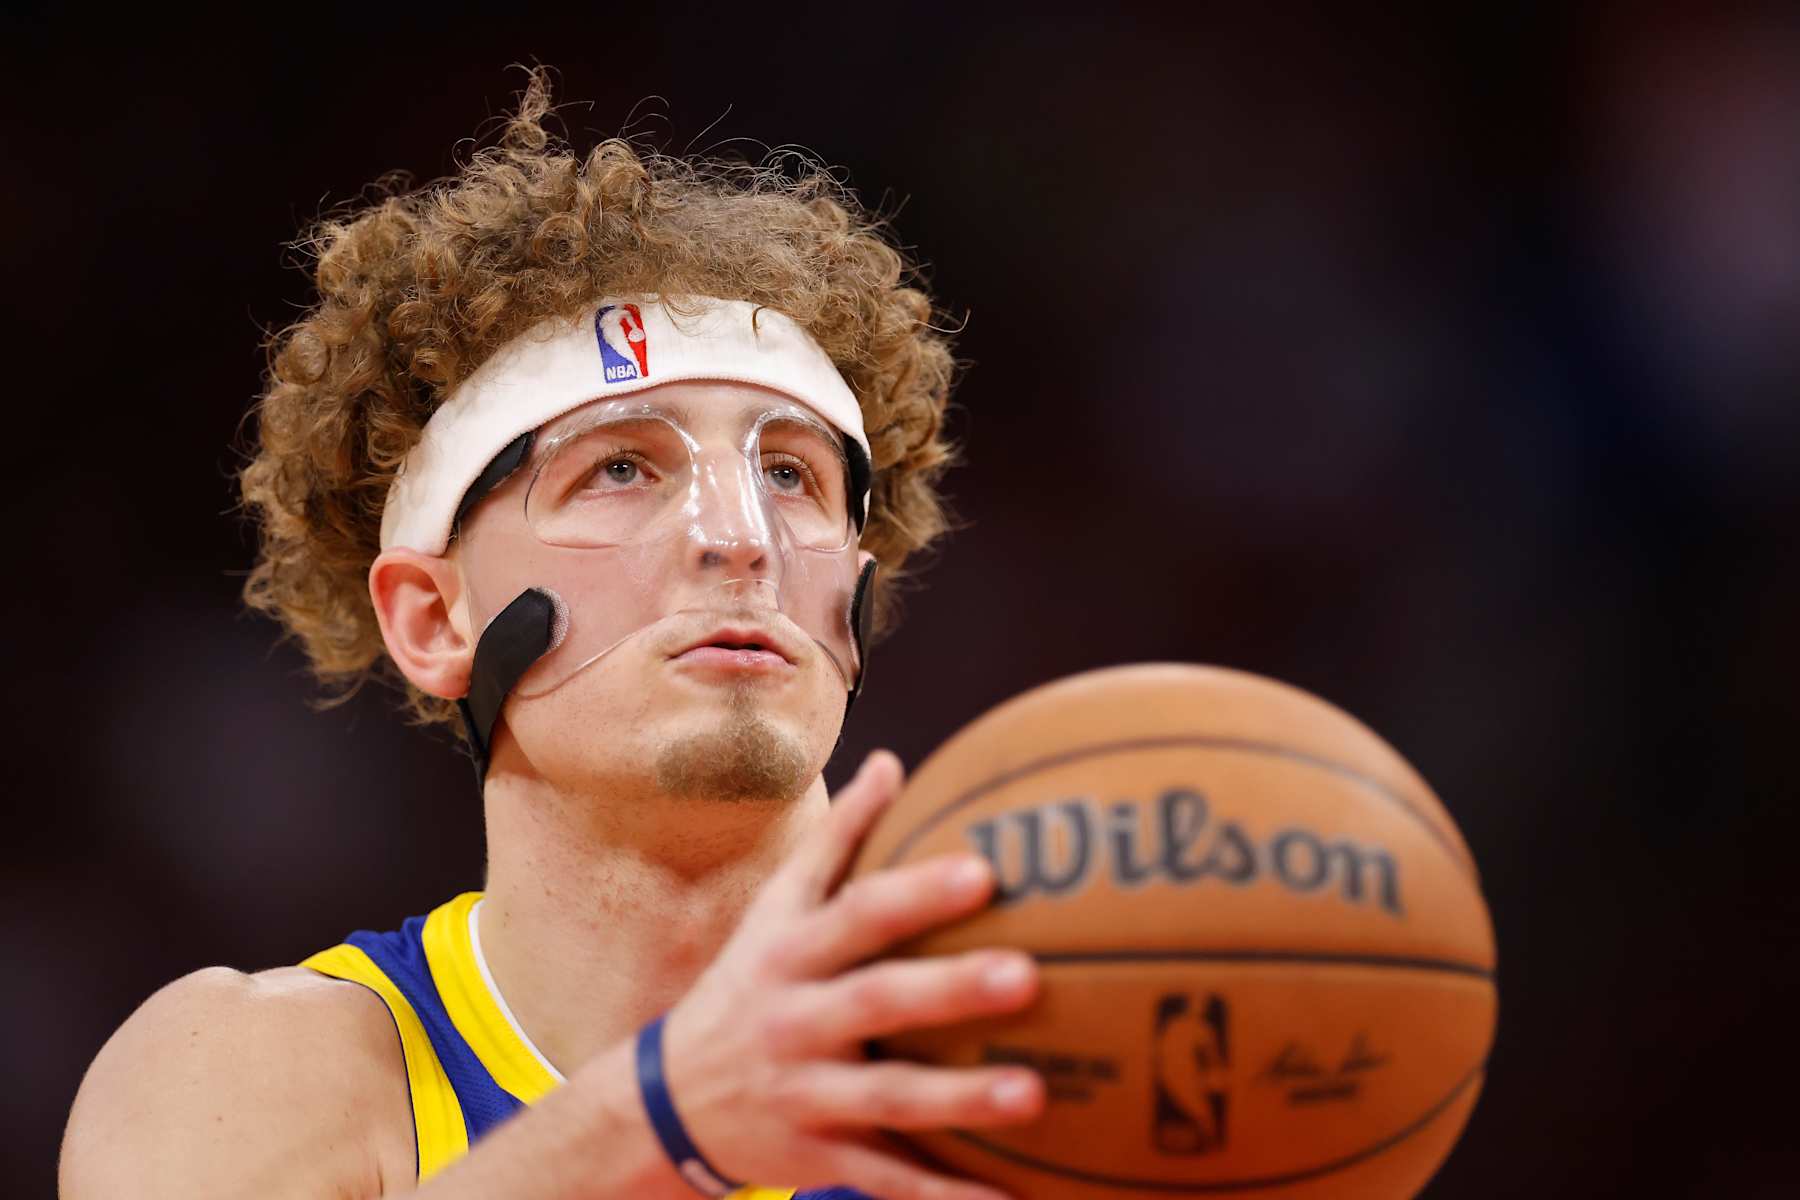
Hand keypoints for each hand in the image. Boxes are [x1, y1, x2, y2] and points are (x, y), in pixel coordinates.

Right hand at [661, 751, 1042, 1199]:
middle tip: (1028, 975)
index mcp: (792, 953)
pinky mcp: (819, 1159)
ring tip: (1036, 1095)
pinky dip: (947, 1197)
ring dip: (960, 1099)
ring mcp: (806, 1094)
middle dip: (948, 990)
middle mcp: (795, 1020)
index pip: (858, 913)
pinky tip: (1014, 1199)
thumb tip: (890, 760)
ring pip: (886, 1098)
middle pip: (875, 1000)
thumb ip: (837, 840)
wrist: (666, 1102)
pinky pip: (888, 1181)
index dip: (918, 893)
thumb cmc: (748, 983)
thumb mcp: (776, 910)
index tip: (986, 871)